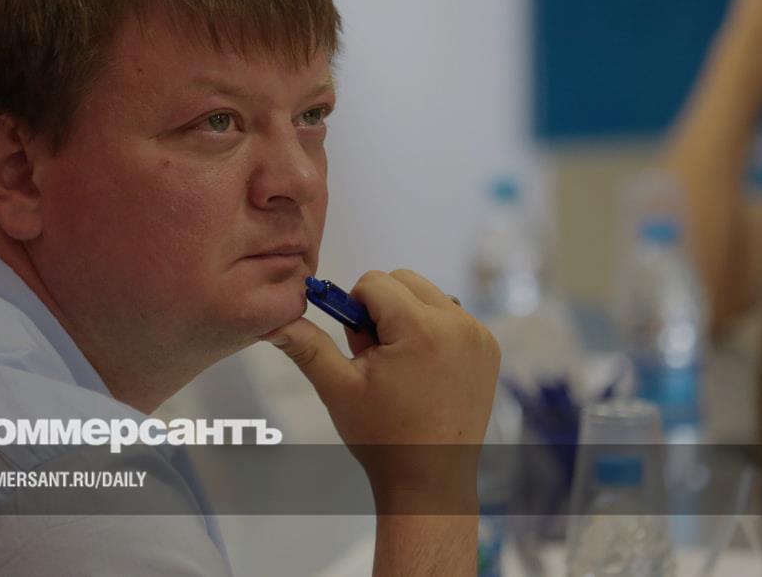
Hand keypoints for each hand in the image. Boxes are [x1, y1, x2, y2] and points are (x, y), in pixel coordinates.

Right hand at [264, 269, 499, 508]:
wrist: (430, 479)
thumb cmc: (383, 437)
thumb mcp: (338, 388)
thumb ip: (306, 346)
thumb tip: (273, 322)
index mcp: (420, 329)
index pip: (375, 282)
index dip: (355, 308)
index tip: (358, 345)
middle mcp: (457, 324)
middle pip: (405, 281)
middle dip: (382, 308)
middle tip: (376, 355)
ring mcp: (478, 336)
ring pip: (430, 295)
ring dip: (408, 317)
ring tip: (400, 365)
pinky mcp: (488, 349)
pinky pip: (453, 316)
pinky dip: (433, 330)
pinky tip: (423, 370)